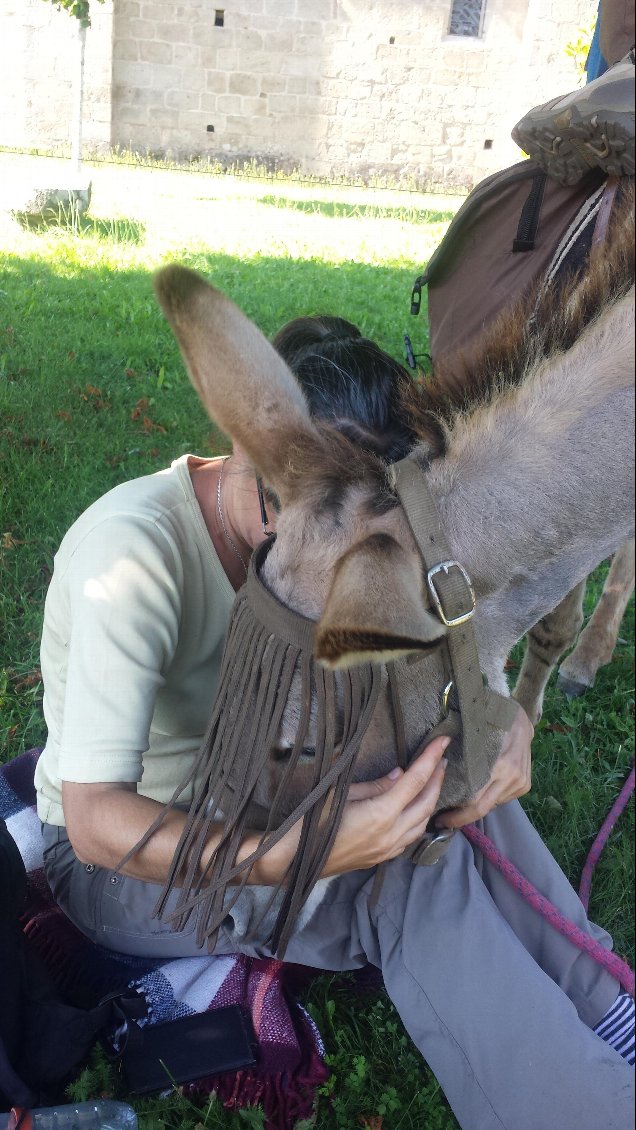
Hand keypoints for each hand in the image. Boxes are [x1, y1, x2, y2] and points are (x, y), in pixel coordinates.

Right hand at [244, 734, 448, 884]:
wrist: (294, 861)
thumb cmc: (311, 822)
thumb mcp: (340, 794)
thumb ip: (374, 786)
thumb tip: (399, 775)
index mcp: (381, 814)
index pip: (415, 780)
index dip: (431, 758)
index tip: (444, 740)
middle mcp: (391, 834)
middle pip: (427, 802)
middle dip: (437, 778)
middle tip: (442, 757)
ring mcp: (388, 850)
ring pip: (423, 822)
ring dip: (432, 799)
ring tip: (434, 779)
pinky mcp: (382, 858)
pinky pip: (412, 836)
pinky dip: (420, 818)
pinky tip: (417, 807)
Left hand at [437, 704, 532, 828]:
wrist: (520, 719)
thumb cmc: (489, 724)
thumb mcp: (473, 735)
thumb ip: (461, 756)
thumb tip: (437, 773)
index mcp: (498, 764)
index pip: (474, 800)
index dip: (455, 813)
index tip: (439, 817)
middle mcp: (511, 776)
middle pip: (482, 808)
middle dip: (461, 818)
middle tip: (443, 821)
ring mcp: (520, 782)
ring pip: (491, 805)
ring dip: (474, 808)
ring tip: (457, 807)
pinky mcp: (525, 785)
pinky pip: (501, 799)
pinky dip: (488, 799)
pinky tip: (478, 793)